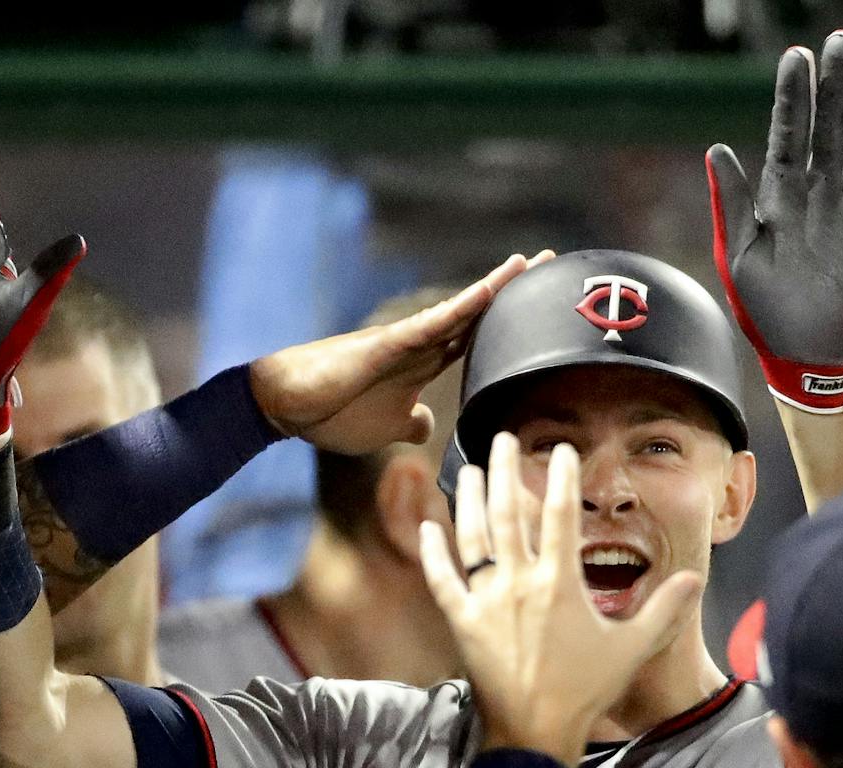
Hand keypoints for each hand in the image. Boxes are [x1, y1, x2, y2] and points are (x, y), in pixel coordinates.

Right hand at [250, 253, 530, 452]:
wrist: (287, 405)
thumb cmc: (332, 413)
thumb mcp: (386, 428)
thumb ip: (411, 423)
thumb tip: (429, 423)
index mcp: (425, 364)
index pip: (479, 337)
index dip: (513, 324)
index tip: (544, 309)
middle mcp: (421, 344)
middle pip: (479, 313)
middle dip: (515, 292)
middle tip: (555, 264)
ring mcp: (405, 341)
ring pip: (460, 309)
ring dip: (496, 288)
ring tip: (532, 263)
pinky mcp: (386, 345)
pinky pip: (432, 323)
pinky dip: (461, 307)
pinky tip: (489, 290)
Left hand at [419, 434, 701, 767]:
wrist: (533, 732)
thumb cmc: (583, 691)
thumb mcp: (630, 648)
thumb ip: (662, 609)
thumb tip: (696, 578)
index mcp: (559, 583)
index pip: (560, 516)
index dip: (561, 478)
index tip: (561, 449)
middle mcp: (518, 583)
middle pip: (507, 514)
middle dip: (504, 471)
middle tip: (501, 439)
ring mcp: (484, 600)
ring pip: (472, 538)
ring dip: (468, 500)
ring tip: (468, 470)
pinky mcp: (460, 621)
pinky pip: (441, 579)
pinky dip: (432, 552)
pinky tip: (427, 527)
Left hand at [707, 31, 842, 412]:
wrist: (801, 351)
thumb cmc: (763, 306)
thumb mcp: (736, 254)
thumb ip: (730, 202)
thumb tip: (715, 148)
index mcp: (781, 196)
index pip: (790, 135)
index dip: (793, 98)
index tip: (796, 57)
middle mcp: (820, 194)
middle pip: (831, 129)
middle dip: (836, 86)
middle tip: (842, 41)